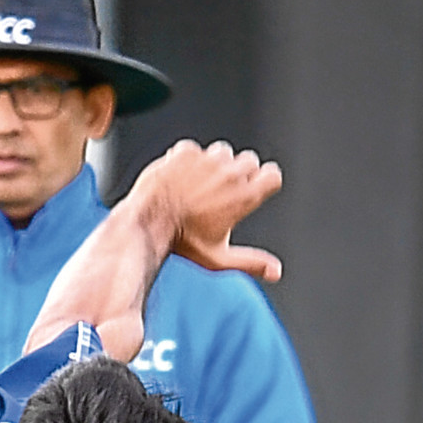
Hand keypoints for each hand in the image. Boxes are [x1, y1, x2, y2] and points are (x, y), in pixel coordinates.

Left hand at [140, 138, 283, 284]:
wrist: (146, 224)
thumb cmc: (181, 243)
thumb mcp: (217, 258)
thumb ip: (250, 262)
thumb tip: (276, 272)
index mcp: (245, 197)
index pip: (273, 175)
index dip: (262, 181)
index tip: (250, 189)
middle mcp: (231, 174)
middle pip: (249, 161)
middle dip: (238, 173)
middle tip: (218, 192)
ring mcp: (208, 160)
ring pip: (222, 152)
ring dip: (213, 164)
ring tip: (196, 185)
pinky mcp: (185, 153)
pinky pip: (192, 150)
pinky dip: (186, 161)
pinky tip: (177, 179)